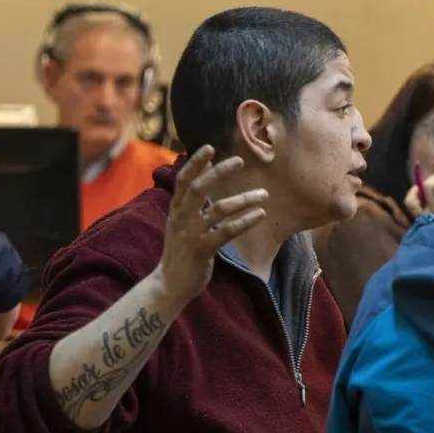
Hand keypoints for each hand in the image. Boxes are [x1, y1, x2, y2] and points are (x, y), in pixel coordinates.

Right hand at [155, 145, 268, 307]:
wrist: (169, 285)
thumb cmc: (180, 252)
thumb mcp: (180, 225)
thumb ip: (189, 206)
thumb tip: (203, 182)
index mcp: (176, 210)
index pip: (183, 180)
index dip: (195, 163)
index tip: (210, 148)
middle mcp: (182, 218)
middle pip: (199, 188)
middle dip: (219, 172)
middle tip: (240, 160)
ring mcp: (191, 234)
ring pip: (219, 210)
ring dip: (243, 200)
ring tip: (264, 195)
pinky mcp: (202, 250)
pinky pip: (226, 232)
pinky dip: (245, 222)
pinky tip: (259, 215)